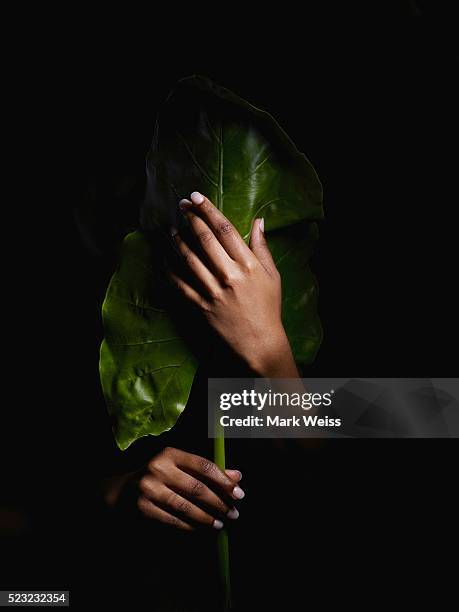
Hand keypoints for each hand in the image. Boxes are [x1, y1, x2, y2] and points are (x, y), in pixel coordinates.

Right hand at [136, 447, 243, 531]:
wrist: (121, 491)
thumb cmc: (159, 476)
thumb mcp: (179, 467)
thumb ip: (207, 471)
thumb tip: (237, 476)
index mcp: (170, 454)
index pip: (203, 465)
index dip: (223, 480)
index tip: (239, 493)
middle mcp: (159, 468)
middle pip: (197, 488)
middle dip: (219, 502)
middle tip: (233, 513)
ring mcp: (150, 489)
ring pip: (186, 506)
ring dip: (207, 517)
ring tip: (220, 524)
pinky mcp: (144, 508)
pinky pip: (173, 519)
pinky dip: (190, 526)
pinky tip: (201, 529)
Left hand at [169, 191, 298, 377]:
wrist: (259, 343)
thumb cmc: (268, 308)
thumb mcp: (272, 276)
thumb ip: (262, 247)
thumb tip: (259, 221)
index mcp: (248, 265)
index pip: (225, 229)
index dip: (209, 210)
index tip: (197, 197)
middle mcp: (229, 275)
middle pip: (205, 239)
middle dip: (190, 218)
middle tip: (181, 206)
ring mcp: (213, 292)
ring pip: (189, 259)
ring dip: (177, 241)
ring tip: (171, 229)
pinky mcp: (201, 307)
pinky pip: (180, 285)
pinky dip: (170, 270)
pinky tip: (165, 259)